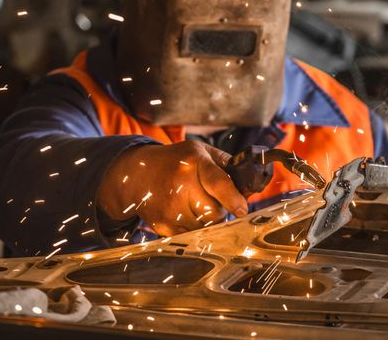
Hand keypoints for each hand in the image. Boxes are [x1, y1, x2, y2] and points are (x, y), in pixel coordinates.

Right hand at [97, 140, 247, 235]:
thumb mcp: (201, 151)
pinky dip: (194, 228)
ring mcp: (171, 209)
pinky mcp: (164, 226)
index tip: (242, 209)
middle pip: (214, 212)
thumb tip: (249, 186)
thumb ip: (227, 165)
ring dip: (207, 220)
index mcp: (194, 163)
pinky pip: (192, 236)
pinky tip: (185, 212)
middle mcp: (181, 185)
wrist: (138, 174)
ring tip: (193, 202)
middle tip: (209, 198)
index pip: (218, 183)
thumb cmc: (176, 161)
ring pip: (205, 227)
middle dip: (219, 209)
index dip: (233, 199)